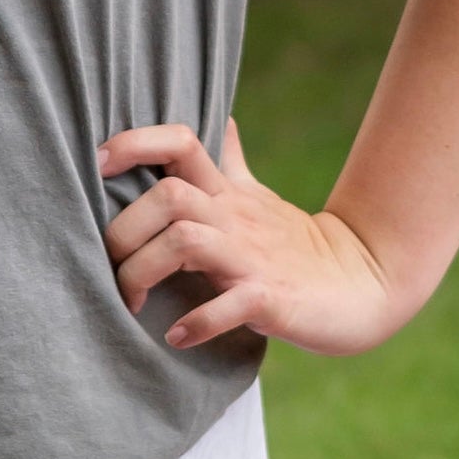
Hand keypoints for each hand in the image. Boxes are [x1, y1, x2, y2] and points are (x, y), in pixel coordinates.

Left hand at [98, 118, 400, 355]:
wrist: (360, 283)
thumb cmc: (295, 242)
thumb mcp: (256, 195)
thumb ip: (230, 163)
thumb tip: (220, 121)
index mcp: (226, 191)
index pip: (180, 141)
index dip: (135, 143)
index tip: (98, 162)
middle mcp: (233, 217)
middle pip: (168, 195)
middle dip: (124, 227)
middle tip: (107, 263)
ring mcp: (251, 257)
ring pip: (185, 240)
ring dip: (145, 270)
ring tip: (130, 300)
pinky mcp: (271, 299)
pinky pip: (228, 304)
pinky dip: (196, 322)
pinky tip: (176, 337)